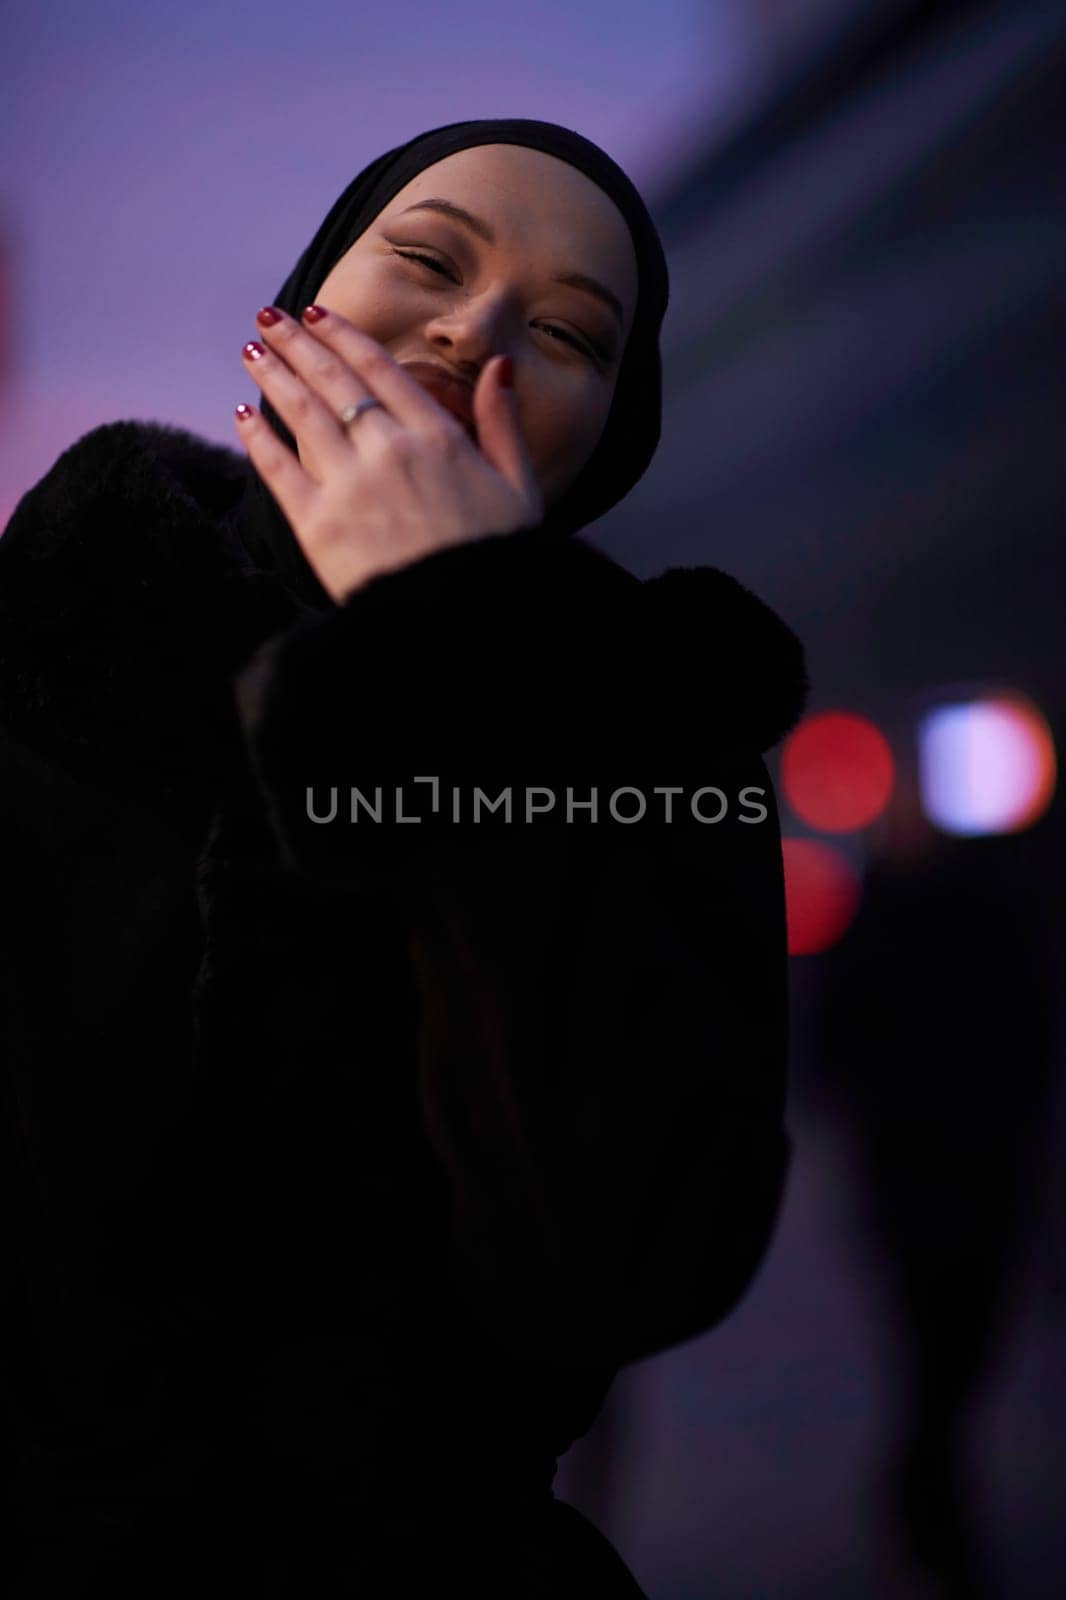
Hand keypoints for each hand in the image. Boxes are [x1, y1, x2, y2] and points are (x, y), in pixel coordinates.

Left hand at [236, 305, 544, 603]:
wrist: (465, 618)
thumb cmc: (500, 560)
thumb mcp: (520, 488)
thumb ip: (504, 424)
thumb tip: (500, 366)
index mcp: (439, 438)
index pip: (380, 370)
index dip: (344, 337)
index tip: (318, 315)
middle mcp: (390, 449)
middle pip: (333, 381)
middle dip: (296, 343)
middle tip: (269, 317)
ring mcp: (351, 486)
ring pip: (301, 414)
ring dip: (272, 375)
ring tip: (250, 349)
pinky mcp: (319, 526)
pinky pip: (279, 470)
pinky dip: (257, 439)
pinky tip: (241, 416)